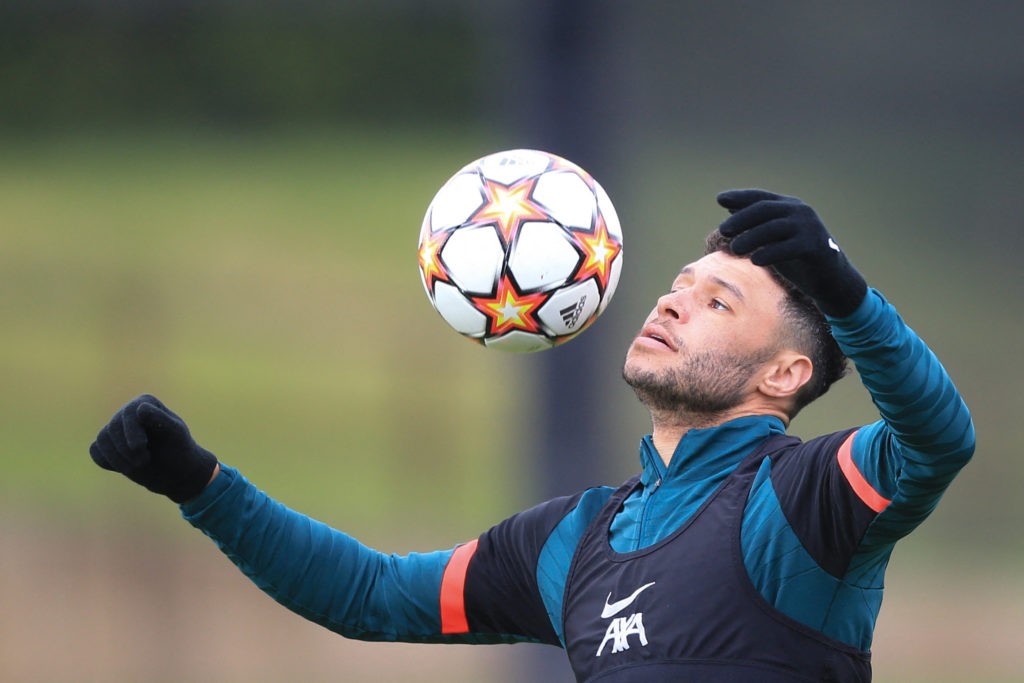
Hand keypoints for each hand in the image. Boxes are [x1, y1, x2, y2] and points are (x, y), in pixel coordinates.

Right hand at [90, 394, 217, 502]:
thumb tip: (140, 408)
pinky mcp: (107, 445)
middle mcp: (128, 412)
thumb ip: (160, 419)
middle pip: (112, 428)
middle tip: (144, 461)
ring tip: (139, 466)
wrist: (175, 471)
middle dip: (126, 449)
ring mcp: (115, 428)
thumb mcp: (175, 434)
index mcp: (145, 402)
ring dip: (118, 459)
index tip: (142, 447)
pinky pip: (95, 451)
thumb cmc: (179, 449)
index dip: (132, 432)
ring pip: (102, 440)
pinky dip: (107, 462)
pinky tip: (126, 467)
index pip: (128, 413)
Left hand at [716, 189, 866, 316]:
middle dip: (742, 219)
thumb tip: (730, 209)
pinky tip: (756, 261)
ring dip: (751, 237)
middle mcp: (800, 212)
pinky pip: (789, 247)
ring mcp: (809, 227)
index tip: (720, 199)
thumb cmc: (796, 256)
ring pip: (774, 228)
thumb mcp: (774, 237)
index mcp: (789, 206)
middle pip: (765, 209)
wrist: (830, 277)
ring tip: (735, 249)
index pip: (760, 197)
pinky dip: (770, 253)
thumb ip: (756, 223)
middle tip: (723, 230)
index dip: (740, 197)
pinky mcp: (815, 246)